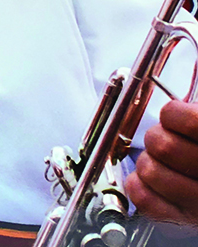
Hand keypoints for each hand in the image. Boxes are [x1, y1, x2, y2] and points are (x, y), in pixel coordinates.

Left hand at [126, 100, 197, 228]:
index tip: (175, 116)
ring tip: (164, 163)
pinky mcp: (182, 224)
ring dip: (149, 162)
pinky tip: (155, 181)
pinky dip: (140, 185)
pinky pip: (142, 197)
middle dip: (158, 138)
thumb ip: (195, 118)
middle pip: (162, 145)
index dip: (173, 114)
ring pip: (148, 170)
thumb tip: (170, 109)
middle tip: (168, 141)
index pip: (186, 120)